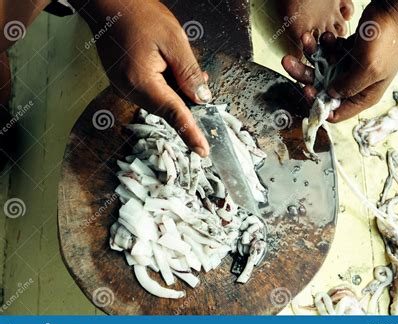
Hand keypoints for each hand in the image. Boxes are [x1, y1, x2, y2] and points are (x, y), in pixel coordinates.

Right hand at [74, 0, 210, 155]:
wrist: (109, 3)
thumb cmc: (139, 14)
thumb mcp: (174, 41)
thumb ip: (189, 73)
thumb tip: (201, 99)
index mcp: (140, 81)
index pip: (173, 113)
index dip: (190, 133)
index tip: (203, 150)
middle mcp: (128, 90)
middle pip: (167, 108)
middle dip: (187, 100)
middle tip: (201, 81)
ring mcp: (123, 87)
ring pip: (160, 101)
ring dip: (177, 91)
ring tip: (183, 66)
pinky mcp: (124, 82)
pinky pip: (151, 92)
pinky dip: (166, 85)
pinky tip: (171, 68)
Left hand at [282, 1, 397, 121]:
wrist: (397, 9)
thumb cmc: (388, 40)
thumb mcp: (369, 69)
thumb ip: (348, 86)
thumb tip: (329, 95)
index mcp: (364, 95)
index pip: (336, 113)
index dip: (318, 105)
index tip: (306, 89)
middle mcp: (356, 84)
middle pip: (323, 89)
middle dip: (305, 76)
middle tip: (288, 62)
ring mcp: (351, 67)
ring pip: (322, 69)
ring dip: (311, 56)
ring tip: (305, 40)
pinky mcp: (349, 52)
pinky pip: (329, 53)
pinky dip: (324, 45)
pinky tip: (325, 36)